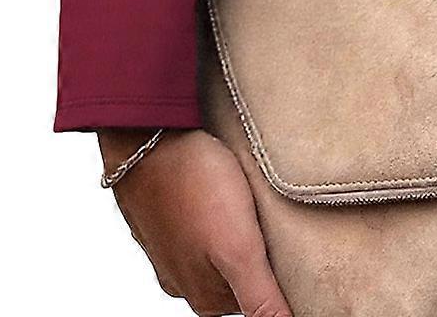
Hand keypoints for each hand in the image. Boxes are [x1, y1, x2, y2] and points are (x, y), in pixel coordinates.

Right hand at [98, 128, 289, 316]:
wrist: (148, 136)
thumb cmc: (195, 185)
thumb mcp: (238, 247)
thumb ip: (260, 296)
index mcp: (205, 297)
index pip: (260, 302)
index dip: (282, 274)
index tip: (289, 245)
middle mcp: (185, 279)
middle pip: (241, 276)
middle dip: (261, 253)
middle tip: (273, 219)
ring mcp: (173, 247)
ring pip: (222, 248)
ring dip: (241, 230)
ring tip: (252, 201)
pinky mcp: (168, 216)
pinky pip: (204, 222)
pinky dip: (220, 211)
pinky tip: (227, 190)